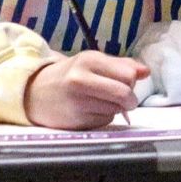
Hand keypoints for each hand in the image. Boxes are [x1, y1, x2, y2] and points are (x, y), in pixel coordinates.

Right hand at [24, 51, 149, 128]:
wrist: (34, 94)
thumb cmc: (70, 76)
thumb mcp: (93, 62)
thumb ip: (121, 65)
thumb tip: (146, 72)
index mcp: (89, 60)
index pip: (128, 75)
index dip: (132, 82)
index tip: (126, 83)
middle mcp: (81, 80)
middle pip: (125, 94)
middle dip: (130, 99)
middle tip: (124, 99)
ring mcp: (77, 102)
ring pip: (117, 109)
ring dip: (116, 108)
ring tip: (99, 101)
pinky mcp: (77, 121)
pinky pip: (105, 120)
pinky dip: (104, 117)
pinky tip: (90, 111)